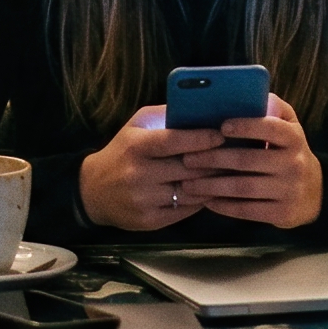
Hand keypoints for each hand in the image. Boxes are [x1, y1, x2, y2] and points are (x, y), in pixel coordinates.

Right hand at [78, 107, 223, 230]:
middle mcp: (138, 174)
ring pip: (190, 192)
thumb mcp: (135, 127)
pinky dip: (200, 200)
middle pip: (187, 168)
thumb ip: (163, 115)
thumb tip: (198, 108)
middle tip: (234, 154)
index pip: (173, 141)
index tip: (221, 135)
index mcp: (135, 147)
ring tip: (227, 173)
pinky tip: (210, 191)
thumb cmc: (122, 153)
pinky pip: (185, 210)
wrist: (93, 191)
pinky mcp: (149, 220)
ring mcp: (144, 200)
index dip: (200, 138)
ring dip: (211, 183)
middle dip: (213, 161)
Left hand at [180, 95, 322, 227]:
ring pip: (243, 188)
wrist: (314, 192)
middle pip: (248, 160)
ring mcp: (289, 190)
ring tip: (188, 183)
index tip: (220, 126)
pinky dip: (223, 206)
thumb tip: (248, 93)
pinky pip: (247, 210)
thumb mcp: (289, 127)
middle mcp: (294, 163)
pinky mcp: (282, 213)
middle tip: (188, 158)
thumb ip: (272, 108)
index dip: (245, 126)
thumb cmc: (289, 152)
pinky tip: (206, 200)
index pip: (270, 128)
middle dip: (213, 159)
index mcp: (294, 138)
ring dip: (212, 186)